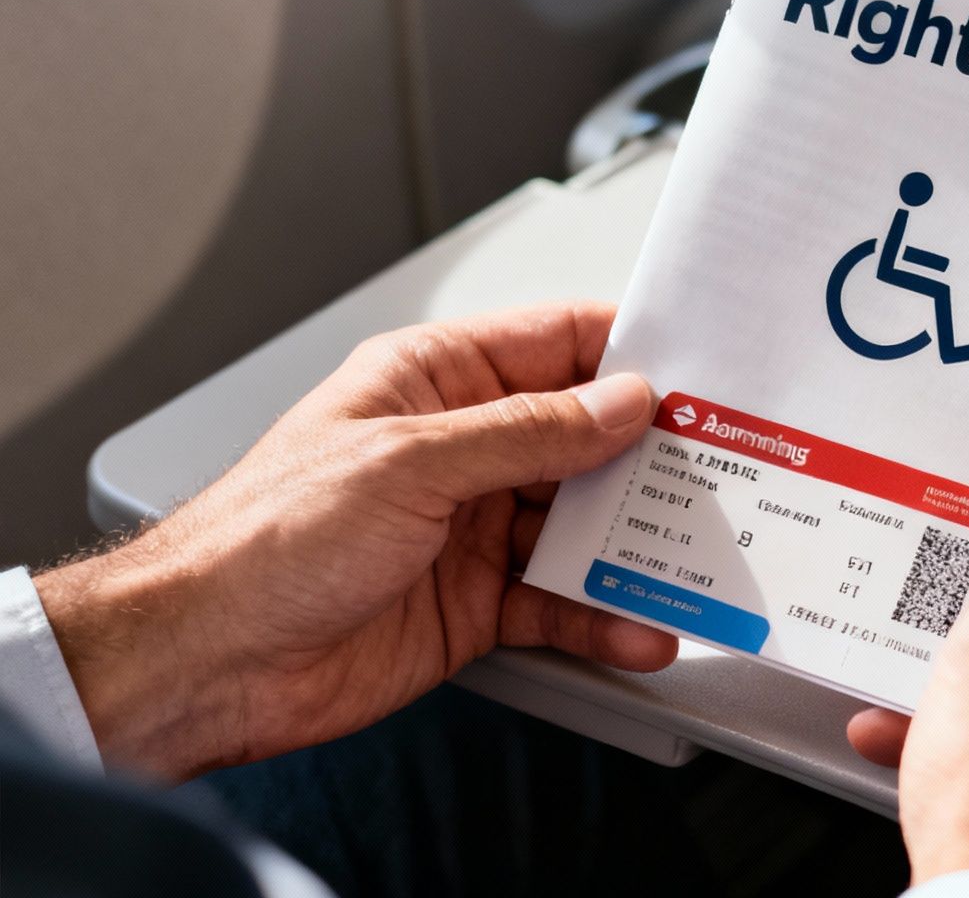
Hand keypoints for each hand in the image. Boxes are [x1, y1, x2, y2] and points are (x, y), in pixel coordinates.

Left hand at [33, 302, 678, 779]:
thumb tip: (621, 402)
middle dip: (652, 455)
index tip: (702, 368)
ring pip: (583, 524)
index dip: (630, 351)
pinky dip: (605, 617)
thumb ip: (528, 433)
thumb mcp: (410, 463)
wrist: (205, 661)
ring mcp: (472, 527)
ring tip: (699, 554)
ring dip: (638, 543)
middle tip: (724, 467)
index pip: (555, 344)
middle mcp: (461, 448)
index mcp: (435, 381)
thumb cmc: (263, 539)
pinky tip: (640, 626)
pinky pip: (562, 602)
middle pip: (585, 437)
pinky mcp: (477, 603)